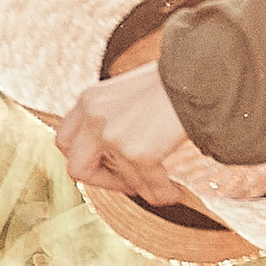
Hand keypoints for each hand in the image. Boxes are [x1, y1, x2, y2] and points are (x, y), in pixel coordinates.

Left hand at [54, 50, 195, 209]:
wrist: (200, 72)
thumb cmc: (174, 77)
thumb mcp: (130, 91)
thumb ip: (116, 115)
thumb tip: (124, 148)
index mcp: (89, 100)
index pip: (65, 140)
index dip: (83, 157)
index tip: (108, 162)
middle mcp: (94, 119)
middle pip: (77, 167)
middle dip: (103, 181)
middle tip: (129, 182)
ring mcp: (114, 138)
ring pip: (121, 181)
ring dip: (142, 189)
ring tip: (163, 189)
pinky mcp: (139, 153)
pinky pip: (149, 184)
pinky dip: (163, 193)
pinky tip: (176, 192)